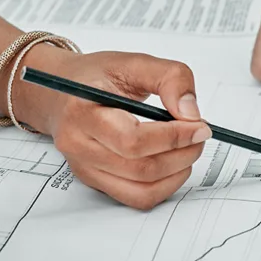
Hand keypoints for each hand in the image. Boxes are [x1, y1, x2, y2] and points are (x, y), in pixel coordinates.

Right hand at [7, 47, 211, 209]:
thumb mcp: (134, 62)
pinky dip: (164, 187)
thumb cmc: (97, 77)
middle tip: (199, 137)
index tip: (200, 126)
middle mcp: (78, 145)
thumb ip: (170, 78)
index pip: (132, 140)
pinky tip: (174, 166)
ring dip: (176, 174)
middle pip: (140, 168)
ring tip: (189, 150)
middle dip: (181, 154)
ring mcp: (85, 168)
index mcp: (82, 111)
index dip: (173, 137)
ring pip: (141, 190)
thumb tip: (191, 114)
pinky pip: (136, 198)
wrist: (61, 92)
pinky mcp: (95, 182)